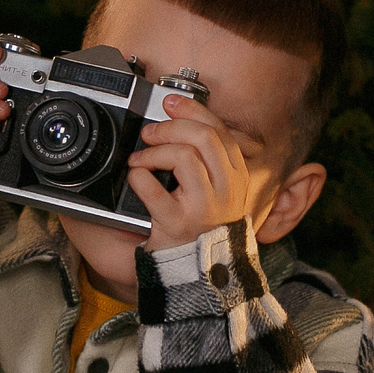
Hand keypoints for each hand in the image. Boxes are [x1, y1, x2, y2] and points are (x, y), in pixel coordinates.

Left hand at [126, 93, 251, 253]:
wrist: (198, 270)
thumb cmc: (202, 224)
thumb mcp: (217, 188)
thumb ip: (208, 156)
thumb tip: (181, 117)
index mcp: (237, 176)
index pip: (219, 130)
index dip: (192, 110)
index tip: (169, 103)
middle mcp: (226, 190)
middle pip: (203, 137)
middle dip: (170, 127)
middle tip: (150, 133)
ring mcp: (204, 207)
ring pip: (183, 157)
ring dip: (153, 151)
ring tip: (140, 159)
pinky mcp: (178, 223)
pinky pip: (153, 189)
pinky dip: (138, 177)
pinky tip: (136, 177)